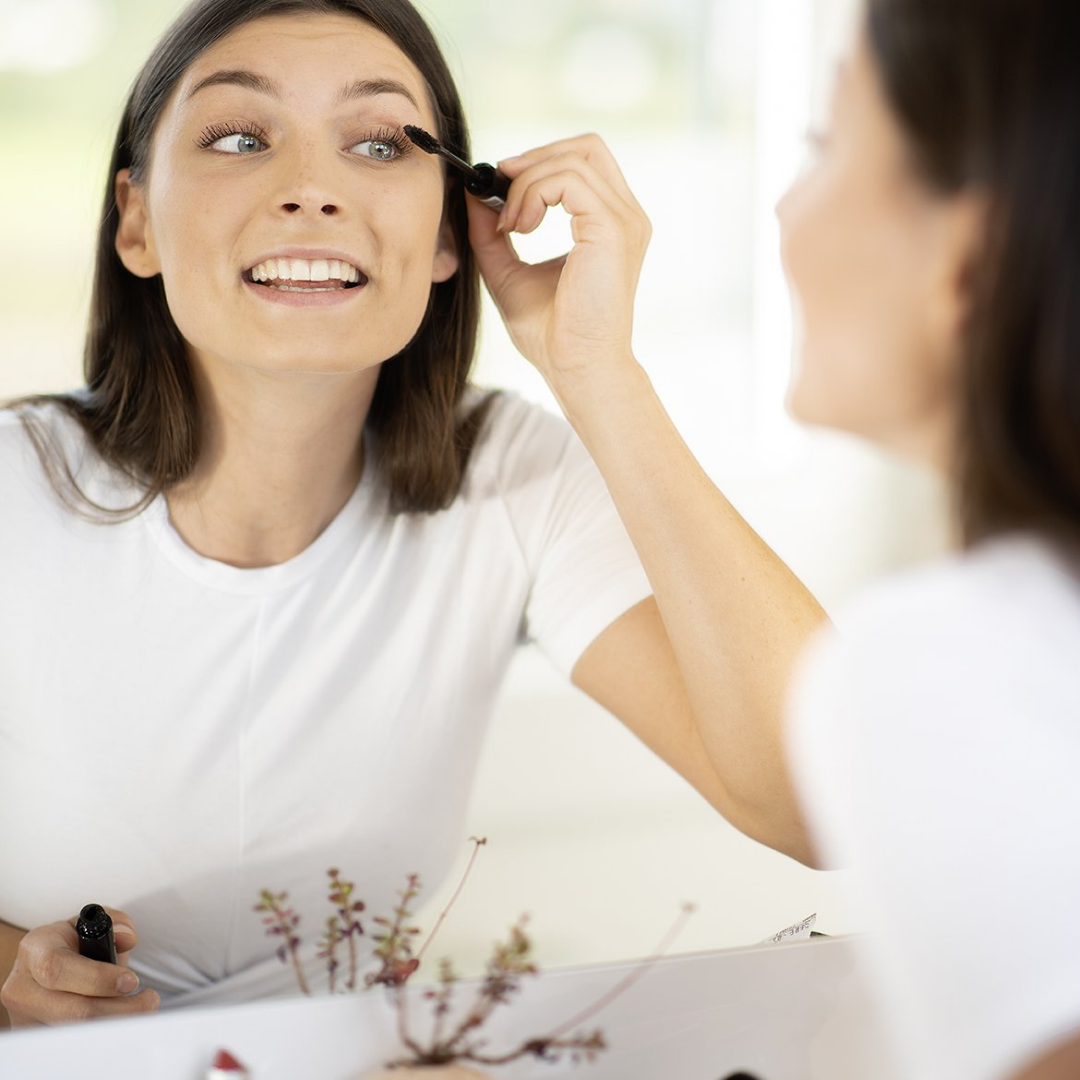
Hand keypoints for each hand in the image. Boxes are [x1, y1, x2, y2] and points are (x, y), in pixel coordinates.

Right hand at [0, 908, 159, 1025]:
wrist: (46, 965)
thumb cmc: (74, 943)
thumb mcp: (94, 924)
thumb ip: (117, 923)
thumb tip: (126, 939)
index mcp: (35, 950)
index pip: (58, 968)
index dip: (97, 978)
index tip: (130, 981)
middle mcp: (23, 987)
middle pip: (72, 1010)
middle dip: (119, 1008)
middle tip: (147, 1000)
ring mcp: (25, 1017)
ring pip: (76, 1032)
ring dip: (116, 1023)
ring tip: (141, 1008)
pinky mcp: (36, 1036)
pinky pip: (74, 1042)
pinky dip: (104, 1033)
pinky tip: (122, 1020)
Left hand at [467, 133, 650, 387]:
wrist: (576, 368)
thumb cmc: (552, 334)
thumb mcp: (509, 272)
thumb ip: (492, 233)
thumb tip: (472, 194)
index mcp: (610, 224)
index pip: (583, 162)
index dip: (539, 163)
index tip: (501, 192)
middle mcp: (625, 216)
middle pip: (586, 146)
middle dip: (536, 159)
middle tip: (502, 193)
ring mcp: (624, 220)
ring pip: (573, 158)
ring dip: (527, 183)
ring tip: (510, 227)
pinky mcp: (612, 228)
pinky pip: (568, 179)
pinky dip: (533, 194)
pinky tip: (518, 229)